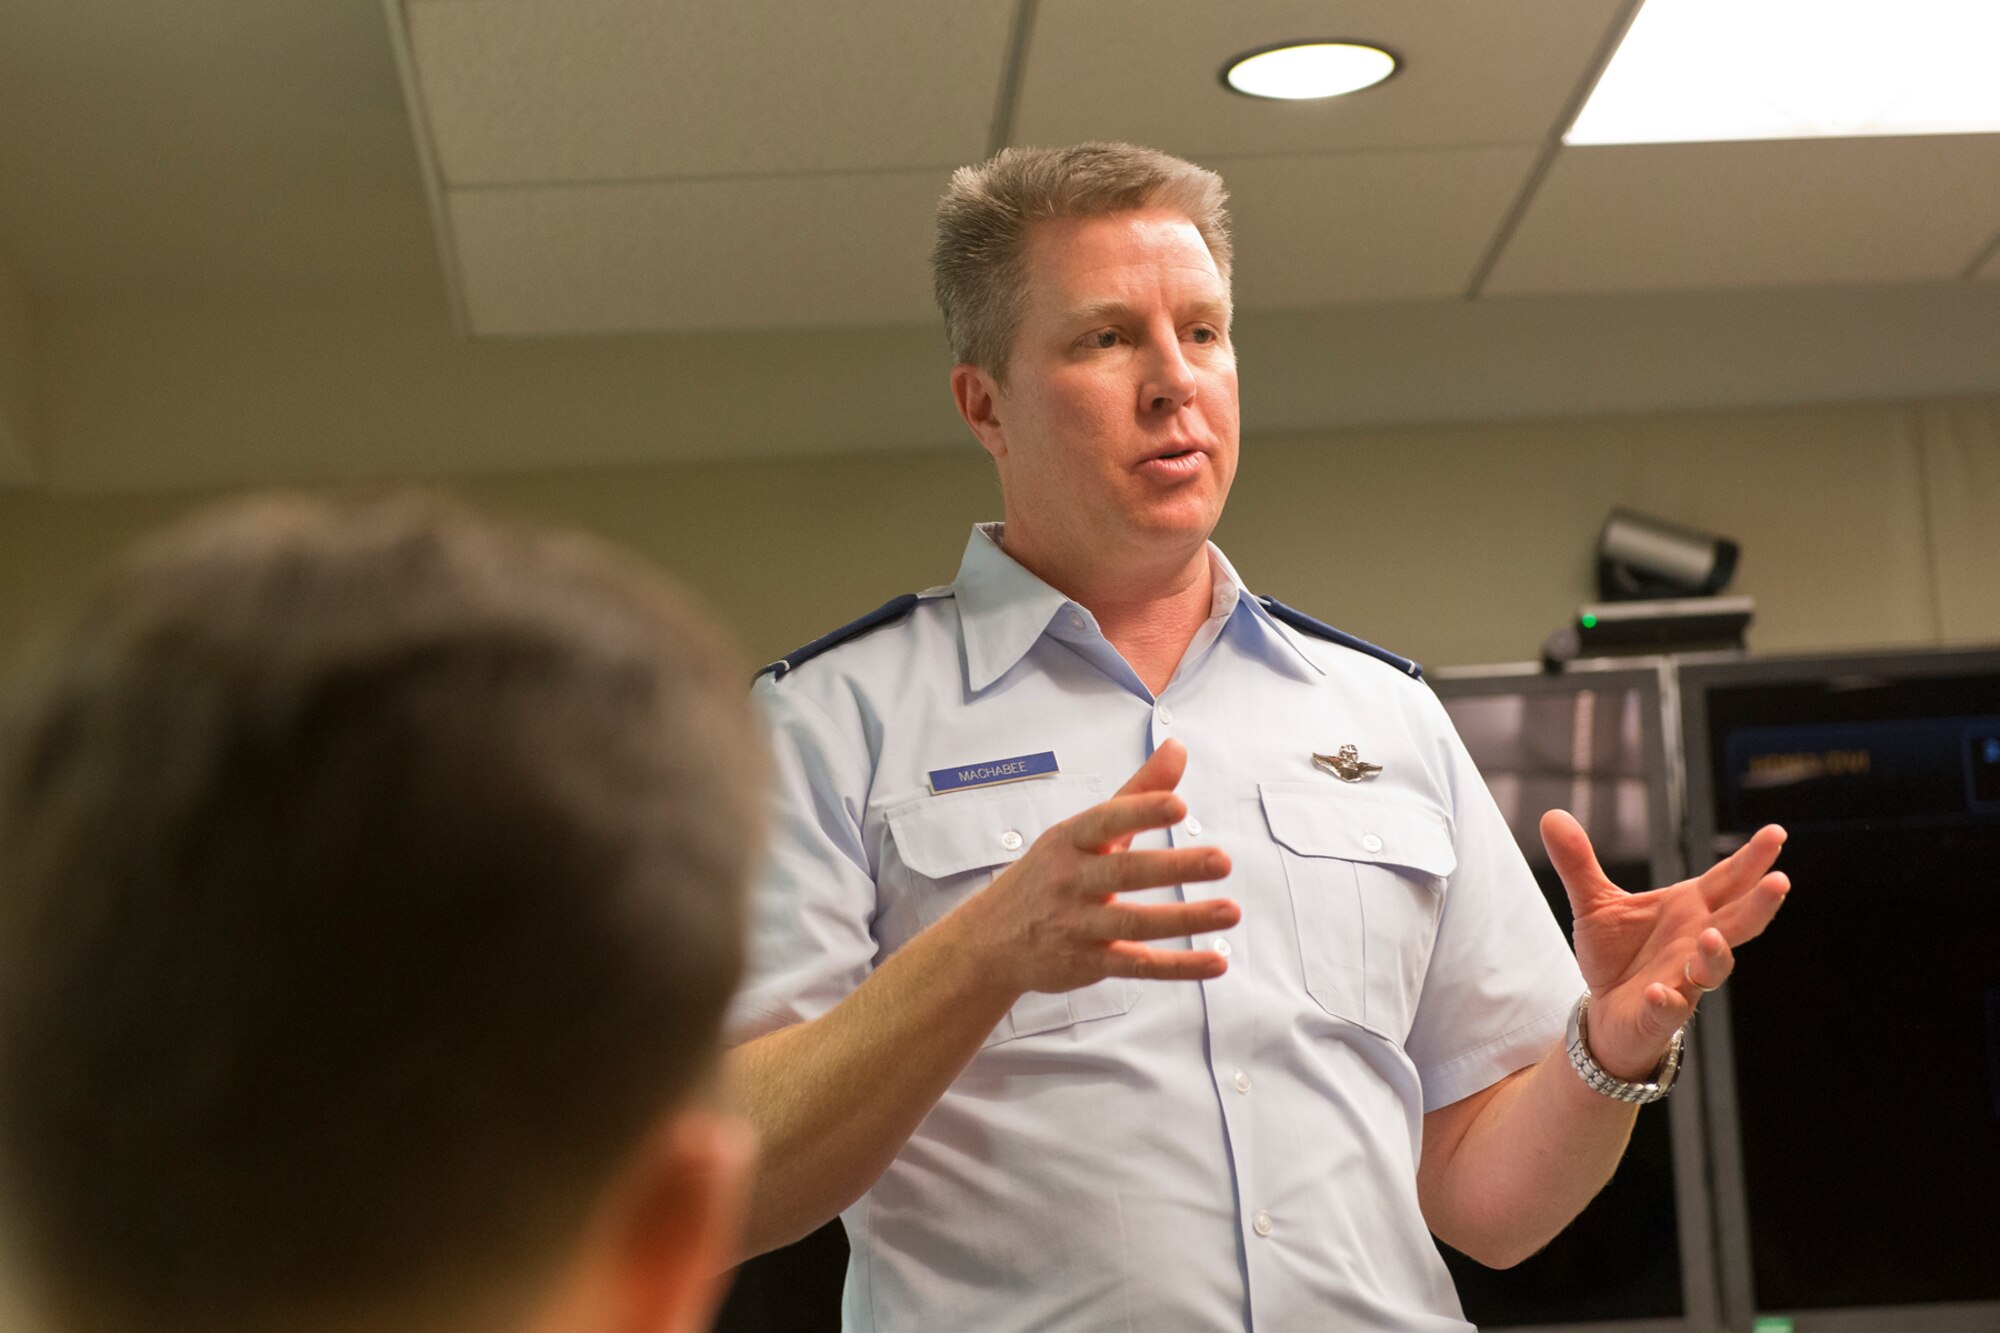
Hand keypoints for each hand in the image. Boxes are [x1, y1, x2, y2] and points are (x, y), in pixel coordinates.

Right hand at [956, 739, 1237, 998]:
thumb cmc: (1048, 875)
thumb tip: (1177, 748)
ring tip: (1230, 911)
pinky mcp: (1088, 963)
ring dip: (1185, 919)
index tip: (1178, 805)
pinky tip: (1215, 961)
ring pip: (1134, 922)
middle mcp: (1071, 881)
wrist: (990, 940)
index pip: (1106, 821)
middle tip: (1223, 860)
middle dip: (1174, 866)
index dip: (1141, 813)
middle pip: (1125, 872)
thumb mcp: (1082, 831)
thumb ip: (1136, 794)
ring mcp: (1077, 925)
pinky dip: (1177, 966)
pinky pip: (1137, 965)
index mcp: (1070, 841)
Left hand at [1541, 811, 1789, 1080]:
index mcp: (1689, 910)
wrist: (1604, 1011)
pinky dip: (1668, 999)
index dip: (1752, 859)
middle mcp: (1695, 942)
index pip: (1727, 881)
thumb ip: (1578, 862)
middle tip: (1780, 881)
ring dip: (1717, 954)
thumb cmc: (1615, 954)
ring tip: (1713, 936)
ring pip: (1714, 968)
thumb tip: (1552, 816)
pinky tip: (1660, 991)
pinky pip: (1671, 1007)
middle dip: (1759, 904)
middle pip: (1738, 922)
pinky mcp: (1661, 1012)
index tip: (1776, 833)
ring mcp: (1684, 979)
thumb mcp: (1594, 903)